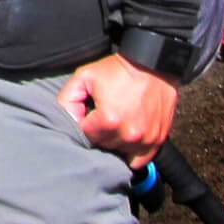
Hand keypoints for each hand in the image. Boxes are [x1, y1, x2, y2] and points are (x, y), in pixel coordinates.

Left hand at [57, 52, 179, 165]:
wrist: (151, 64)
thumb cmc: (118, 70)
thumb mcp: (84, 76)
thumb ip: (67, 99)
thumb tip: (66, 119)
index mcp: (108, 121)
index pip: (86, 134)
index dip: (85, 120)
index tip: (91, 110)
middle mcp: (129, 134)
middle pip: (103, 144)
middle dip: (99, 131)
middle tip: (104, 114)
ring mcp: (146, 140)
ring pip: (120, 152)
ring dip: (115, 141)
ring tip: (117, 121)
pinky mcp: (158, 140)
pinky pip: (139, 159)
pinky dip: (131, 151)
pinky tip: (127, 136)